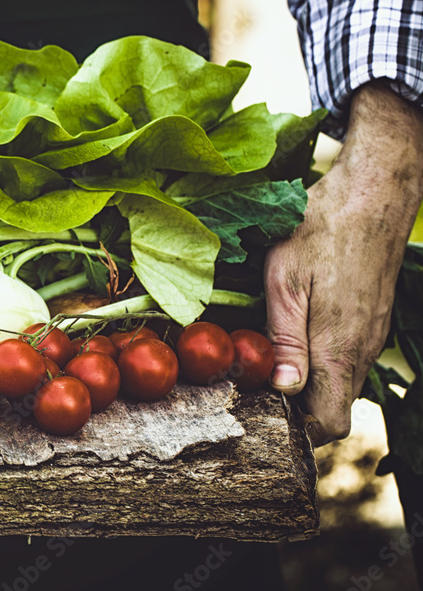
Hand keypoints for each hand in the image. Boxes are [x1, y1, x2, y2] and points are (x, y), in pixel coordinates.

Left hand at [264, 82, 422, 444]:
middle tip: (253, 385)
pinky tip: (293, 336)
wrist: (373, 194)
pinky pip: (346, 359)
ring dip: (307, 383)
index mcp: (340, 351)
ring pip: (339, 384)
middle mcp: (362, 352)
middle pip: (332, 408)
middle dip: (296, 409)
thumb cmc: (320, 231)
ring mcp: (370, 337)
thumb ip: (285, 341)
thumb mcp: (285, 283)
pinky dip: (320, 361)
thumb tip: (283, 392)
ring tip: (267, 360)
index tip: (260, 413)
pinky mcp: (370, 321)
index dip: (295, 431)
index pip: (328, 425)